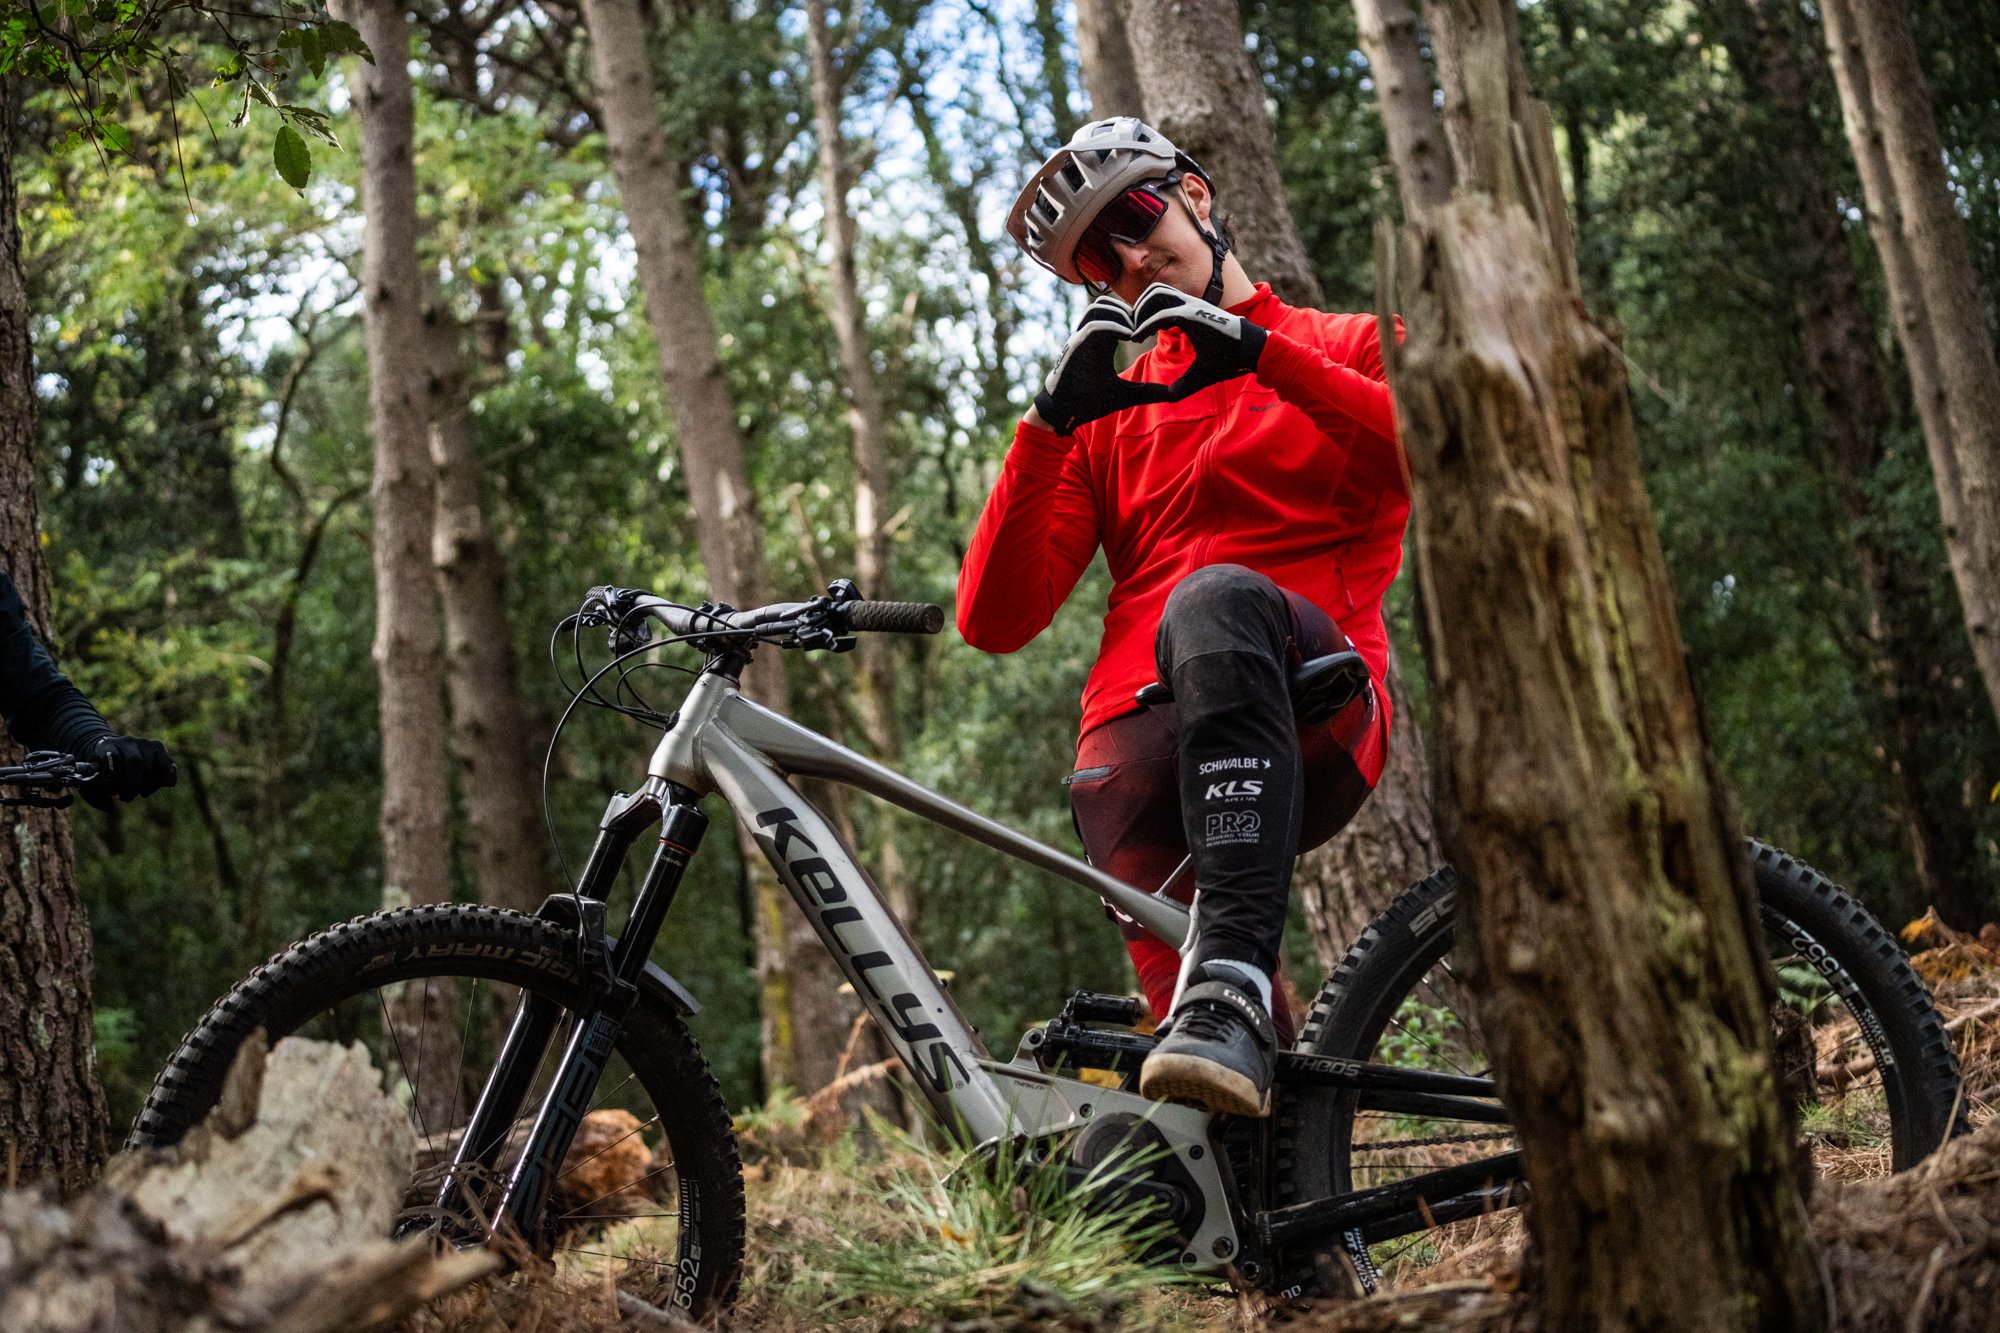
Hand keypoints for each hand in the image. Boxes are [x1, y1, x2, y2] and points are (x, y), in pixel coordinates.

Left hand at [81, 735, 177, 810]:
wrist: (114, 752)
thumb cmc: (102, 772)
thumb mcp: (91, 782)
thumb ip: (95, 796)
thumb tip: (111, 808)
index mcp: (106, 746)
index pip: (111, 755)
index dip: (112, 773)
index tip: (110, 791)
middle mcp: (127, 741)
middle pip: (135, 761)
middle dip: (133, 784)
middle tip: (126, 798)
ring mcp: (145, 743)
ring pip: (154, 764)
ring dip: (149, 784)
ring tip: (142, 793)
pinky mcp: (159, 749)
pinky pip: (167, 766)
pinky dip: (162, 781)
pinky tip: (153, 788)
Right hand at [1033, 294, 1176, 435]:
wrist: (1063, 412)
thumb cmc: (1089, 402)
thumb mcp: (1126, 395)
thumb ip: (1147, 391)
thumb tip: (1171, 395)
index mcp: (1101, 340)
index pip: (1117, 312)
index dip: (1136, 315)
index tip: (1153, 331)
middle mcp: (1090, 334)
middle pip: (1108, 302)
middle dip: (1129, 310)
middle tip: (1145, 327)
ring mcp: (1081, 338)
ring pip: (1100, 307)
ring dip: (1120, 315)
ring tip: (1136, 332)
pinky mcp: (1076, 346)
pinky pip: (1094, 325)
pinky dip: (1112, 326)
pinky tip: (1129, 337)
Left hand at [1129, 283, 1268, 399]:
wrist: (1252, 354)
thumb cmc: (1230, 361)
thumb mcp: (1200, 374)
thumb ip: (1184, 383)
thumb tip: (1171, 396)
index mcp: (1189, 314)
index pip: (1158, 303)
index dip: (1142, 315)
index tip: (1133, 336)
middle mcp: (1189, 305)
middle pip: (1154, 292)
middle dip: (1137, 308)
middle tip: (1128, 331)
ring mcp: (1192, 307)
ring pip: (1156, 295)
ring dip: (1140, 312)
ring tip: (1132, 334)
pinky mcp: (1195, 314)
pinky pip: (1164, 311)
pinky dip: (1148, 322)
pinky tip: (1139, 336)